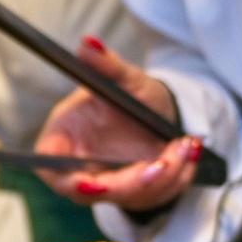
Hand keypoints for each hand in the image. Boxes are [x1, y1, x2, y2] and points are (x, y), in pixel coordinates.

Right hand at [35, 36, 202, 210]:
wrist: (163, 111)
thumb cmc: (136, 94)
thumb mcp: (127, 77)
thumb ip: (107, 66)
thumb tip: (88, 43)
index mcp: (65, 138)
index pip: (50, 167)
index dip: (66, 180)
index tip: (95, 183)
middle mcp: (83, 166)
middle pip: (93, 192)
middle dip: (131, 183)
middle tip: (162, 163)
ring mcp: (110, 184)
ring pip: (131, 198)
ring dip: (164, 177)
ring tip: (185, 144)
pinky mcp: (137, 194)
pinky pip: (156, 197)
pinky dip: (177, 177)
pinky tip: (190, 153)